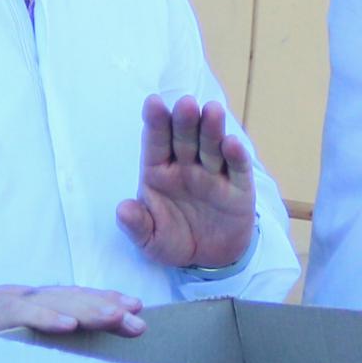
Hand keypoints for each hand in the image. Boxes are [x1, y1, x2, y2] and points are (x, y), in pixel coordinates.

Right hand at [0, 283, 146, 362]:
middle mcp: (23, 300)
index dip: (105, 305)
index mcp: (29, 307)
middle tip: (140, 322)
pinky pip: (20, 314)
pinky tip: (68, 325)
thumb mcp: (2, 350)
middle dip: (109, 308)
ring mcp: (5, 305)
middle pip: (73, 300)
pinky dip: (45, 317)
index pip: (74, 303)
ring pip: (54, 302)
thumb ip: (28, 356)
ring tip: (117, 316)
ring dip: (88, 308)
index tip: (137, 314)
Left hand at [117, 94, 256, 270]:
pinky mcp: (239, 187)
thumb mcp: (151, 241)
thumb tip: (122, 210)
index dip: (155, 122)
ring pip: (212, 146)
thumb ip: (137, 226)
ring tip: (212, 110)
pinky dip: (236, 156)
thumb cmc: (174, 240)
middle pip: (185, 137)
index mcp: (159, 171)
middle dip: (184, 120)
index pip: (156, 142)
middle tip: (185, 103)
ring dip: (212, 128)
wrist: (210, 259)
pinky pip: (237, 168)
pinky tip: (232, 144)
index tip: (153, 103)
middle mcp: (186, 166)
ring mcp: (214, 173)